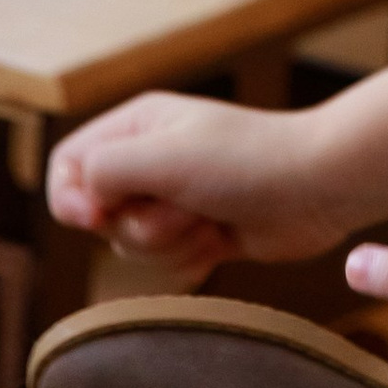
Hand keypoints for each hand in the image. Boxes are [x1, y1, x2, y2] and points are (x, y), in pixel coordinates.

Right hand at [46, 90, 344, 283]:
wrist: (318, 185)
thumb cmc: (244, 160)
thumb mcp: (162, 155)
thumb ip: (103, 170)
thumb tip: (80, 199)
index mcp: (137, 126)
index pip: (69, 164)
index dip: (72, 197)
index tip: (98, 216)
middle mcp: (151, 159)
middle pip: (99, 214)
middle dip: (138, 224)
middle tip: (182, 206)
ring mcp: (176, 197)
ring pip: (132, 244)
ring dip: (170, 243)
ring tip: (208, 220)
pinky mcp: (200, 232)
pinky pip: (167, 262)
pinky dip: (191, 257)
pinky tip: (222, 239)